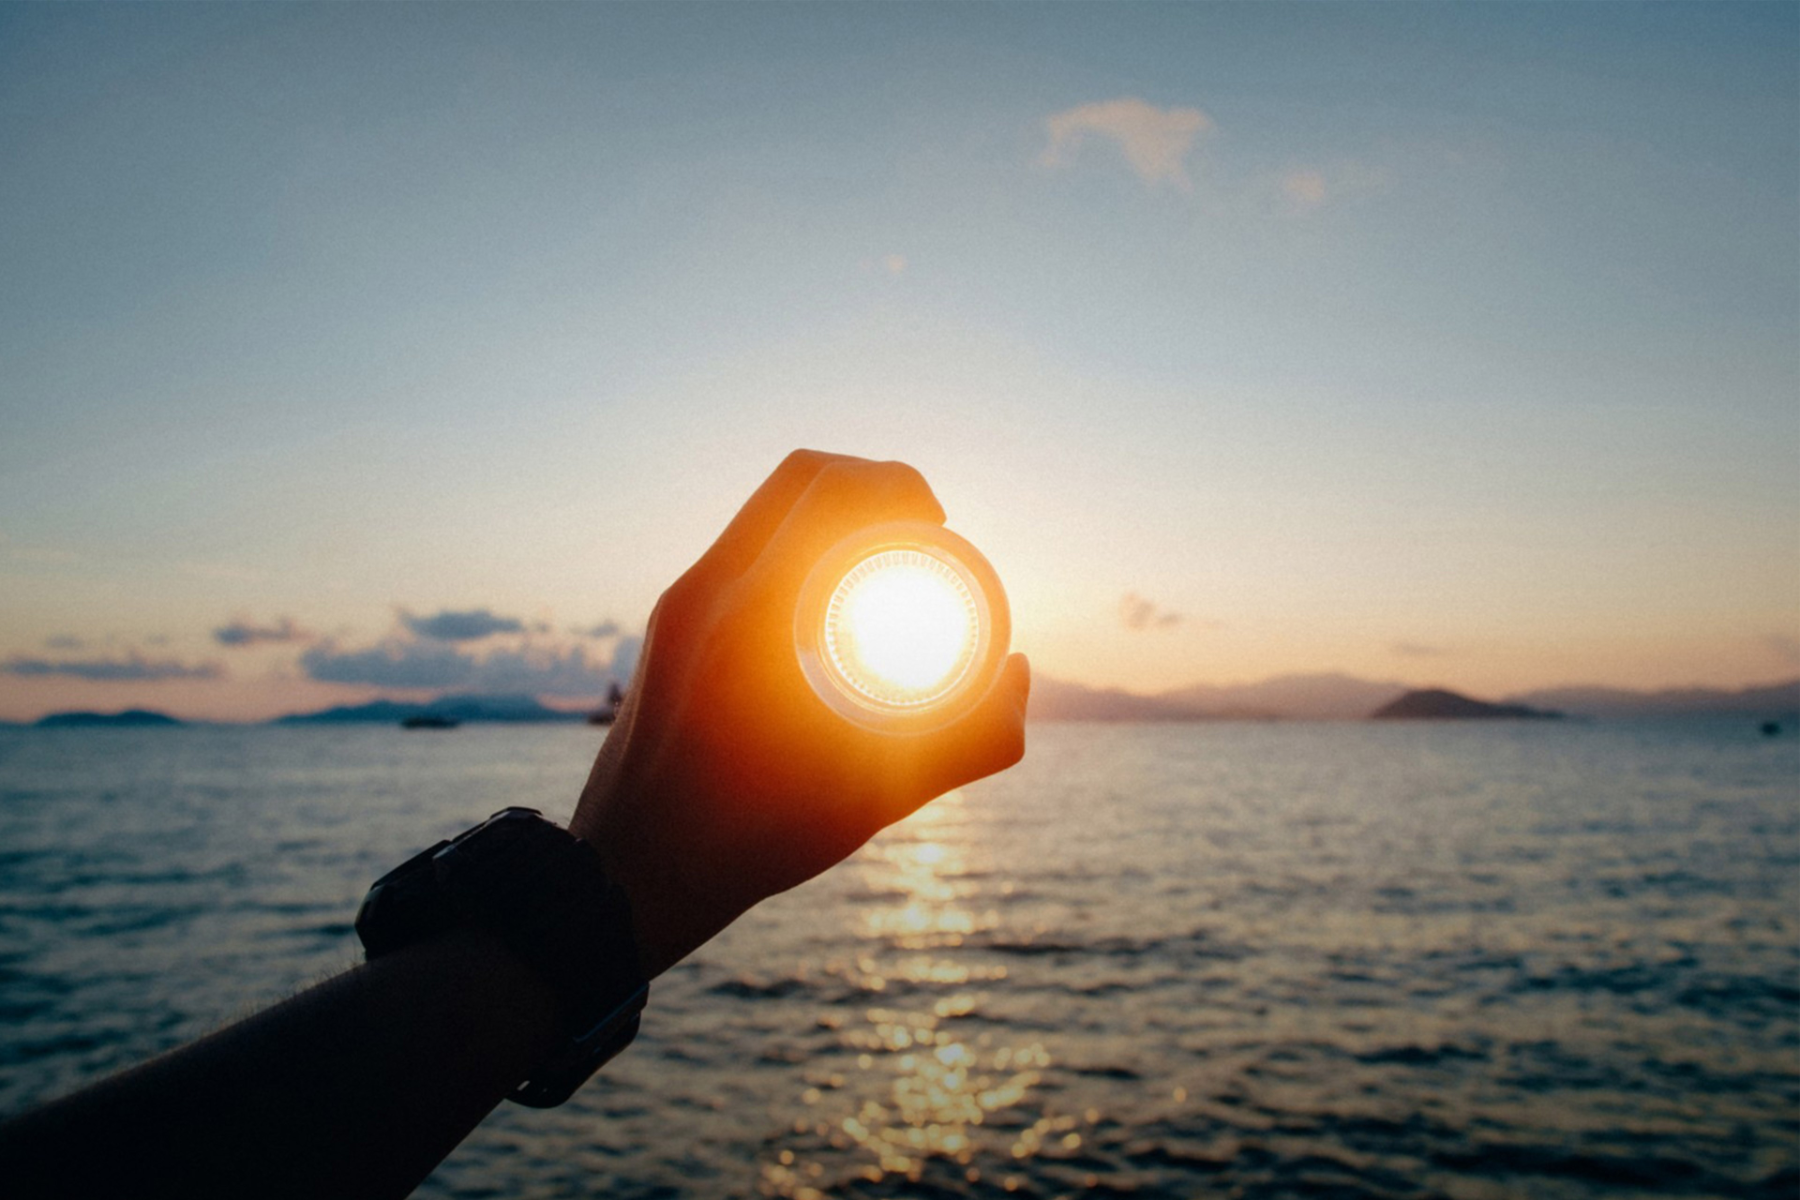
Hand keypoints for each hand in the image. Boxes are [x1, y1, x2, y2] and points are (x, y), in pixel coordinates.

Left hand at [569, 450, 1029, 976]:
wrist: (626, 877)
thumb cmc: (746, 841)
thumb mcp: (875, 797)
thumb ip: (967, 742)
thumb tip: (1021, 677)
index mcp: (748, 610)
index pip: (829, 487)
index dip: (898, 483)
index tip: (939, 525)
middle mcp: (701, 589)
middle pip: (796, 480)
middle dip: (870, 485)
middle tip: (919, 534)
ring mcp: (675, 607)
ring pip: (762, 514)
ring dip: (828, 515)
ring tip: (880, 570)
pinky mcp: (665, 631)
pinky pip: (738, 554)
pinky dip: (793, 552)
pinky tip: (824, 613)